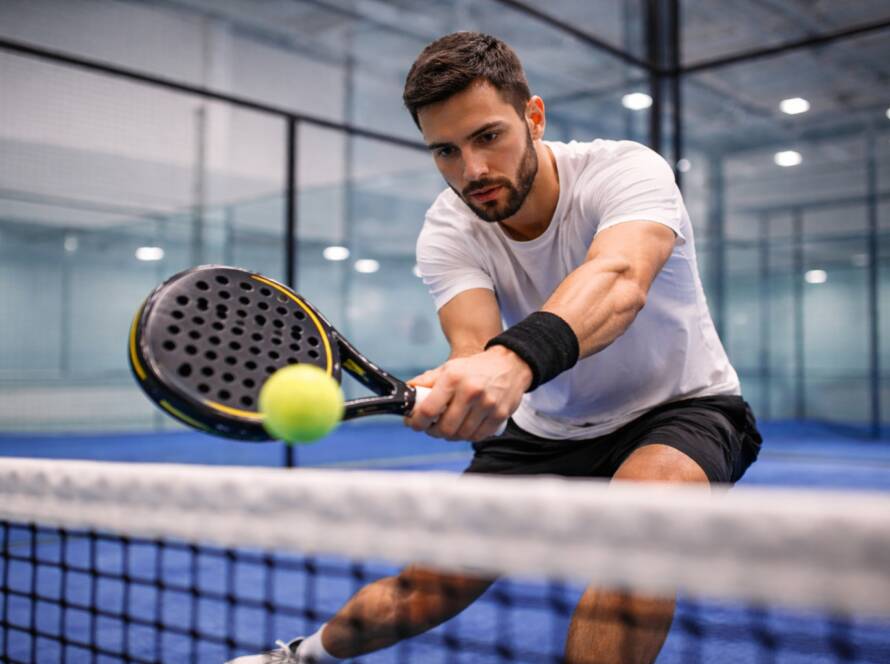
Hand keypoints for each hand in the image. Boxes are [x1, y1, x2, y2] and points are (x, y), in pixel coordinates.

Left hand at [404, 346, 531, 441]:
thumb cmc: (475, 368)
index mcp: (453, 378)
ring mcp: (487, 404)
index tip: (414, 424)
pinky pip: (478, 436)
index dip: (417, 422)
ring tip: (449, 426)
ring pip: (461, 435)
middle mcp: (470, 391)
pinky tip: (466, 427)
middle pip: (445, 428)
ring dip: (451, 435)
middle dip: (434, 432)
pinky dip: (468, 436)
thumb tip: (408, 392)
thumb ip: (427, 381)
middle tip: (432, 428)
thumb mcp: (449, 368)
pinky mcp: (500, 415)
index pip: (428, 410)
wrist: (510, 364)